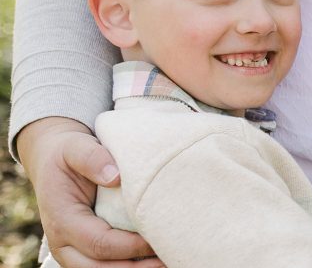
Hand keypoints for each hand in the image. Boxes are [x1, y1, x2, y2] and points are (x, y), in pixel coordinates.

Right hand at [17, 116, 162, 266]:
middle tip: (168, 259)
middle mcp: (62, 242)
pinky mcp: (83, 252)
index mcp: (62, 219)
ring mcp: (71, 251)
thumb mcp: (76, 147)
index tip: (158, 239)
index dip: (130, 247)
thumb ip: (92, 158)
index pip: (99, 243)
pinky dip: (129, 266)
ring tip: (165, 262)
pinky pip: (104, 267)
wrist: (52, 160)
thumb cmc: (68, 154)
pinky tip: (154, 260)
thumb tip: (115, 177)